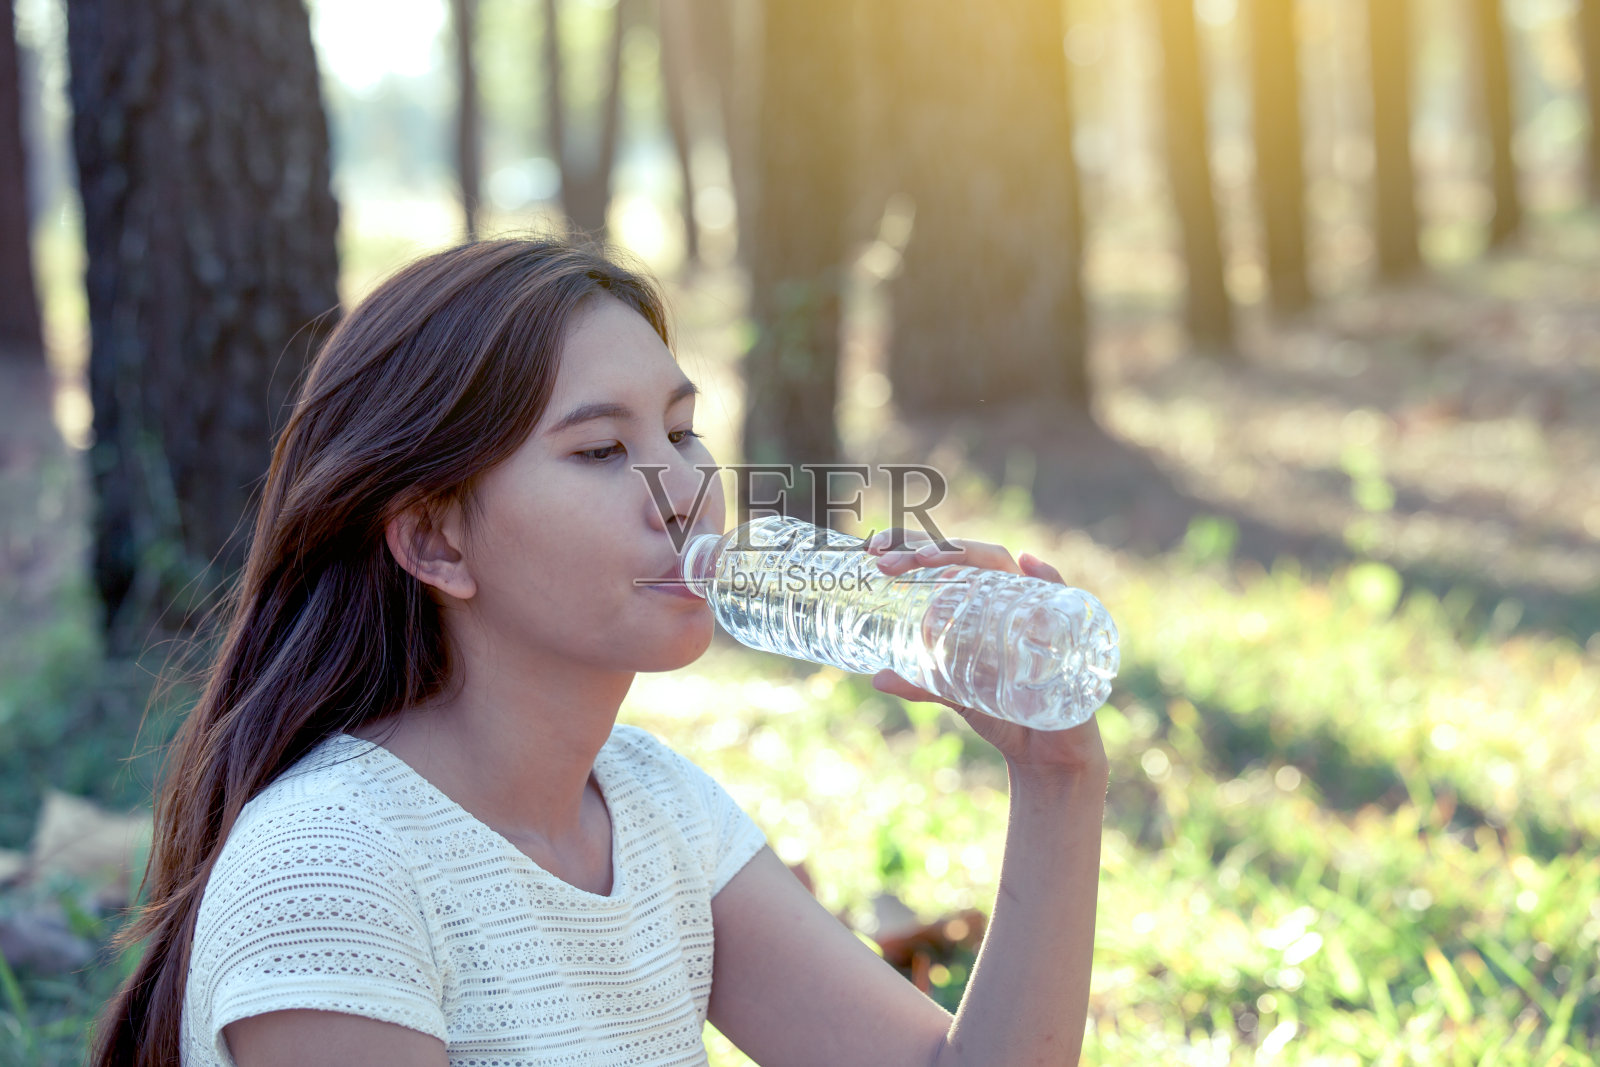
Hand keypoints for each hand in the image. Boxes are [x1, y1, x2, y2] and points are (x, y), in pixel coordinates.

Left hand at [865, 529, 1108, 780]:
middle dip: (926, 548)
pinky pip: (1061, 595)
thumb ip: (921, 683)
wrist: (1042, 754)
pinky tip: (1029, 564)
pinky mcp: (1066, 632)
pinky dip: (1048, 576)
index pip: (945, 559)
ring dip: (966, 554)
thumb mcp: (953, 694)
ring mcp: (1036, 607)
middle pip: (967, 555)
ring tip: (928, 560)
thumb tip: (878, 678)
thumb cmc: (1001, 710)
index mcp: (978, 600)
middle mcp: (1006, 595)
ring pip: (1003, 566)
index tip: (873, 547)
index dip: (910, 544)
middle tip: (885, 561)